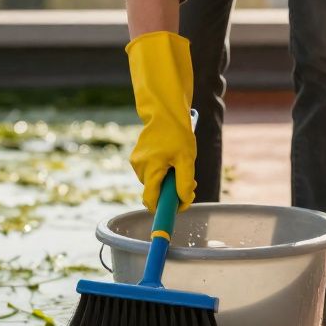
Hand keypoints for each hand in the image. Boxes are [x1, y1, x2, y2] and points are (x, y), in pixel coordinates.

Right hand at [125, 31, 197, 211]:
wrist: (165, 112)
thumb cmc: (177, 134)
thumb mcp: (186, 159)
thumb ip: (184, 183)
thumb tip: (182, 202)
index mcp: (150, 168)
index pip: (151, 200)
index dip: (162, 210)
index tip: (172, 214)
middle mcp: (139, 167)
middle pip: (154, 192)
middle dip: (171, 192)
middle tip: (190, 182)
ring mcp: (136, 162)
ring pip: (153, 183)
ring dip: (168, 182)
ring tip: (180, 165)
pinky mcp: (137, 158)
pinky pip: (151, 174)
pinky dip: (162, 173)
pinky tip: (171, 160)